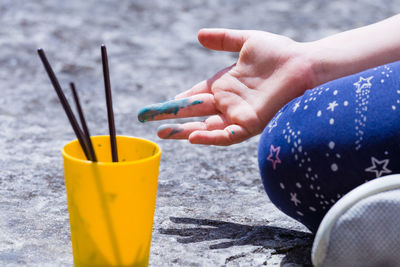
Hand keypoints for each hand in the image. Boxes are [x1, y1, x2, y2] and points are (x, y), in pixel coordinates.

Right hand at [138, 29, 315, 144]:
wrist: (305, 64)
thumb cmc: (280, 53)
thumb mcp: (246, 42)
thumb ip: (223, 40)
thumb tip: (198, 35)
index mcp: (224, 85)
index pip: (194, 95)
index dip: (176, 100)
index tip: (158, 106)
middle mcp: (228, 102)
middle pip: (194, 113)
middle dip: (172, 117)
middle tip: (148, 120)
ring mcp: (238, 114)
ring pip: (206, 127)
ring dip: (185, 131)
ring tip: (163, 132)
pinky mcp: (250, 123)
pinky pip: (227, 134)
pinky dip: (211, 137)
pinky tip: (193, 136)